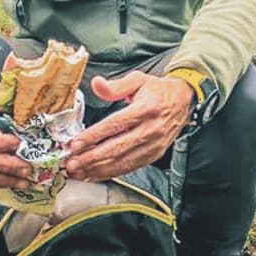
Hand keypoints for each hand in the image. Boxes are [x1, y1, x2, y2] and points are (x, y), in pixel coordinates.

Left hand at [65, 73, 194, 182]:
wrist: (183, 101)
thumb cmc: (158, 91)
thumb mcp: (138, 80)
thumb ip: (116, 85)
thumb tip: (96, 84)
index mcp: (146, 109)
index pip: (115, 125)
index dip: (94, 136)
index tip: (75, 144)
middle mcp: (151, 129)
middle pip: (117, 148)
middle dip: (91, 158)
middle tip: (71, 164)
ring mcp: (153, 145)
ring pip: (122, 162)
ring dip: (97, 169)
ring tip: (78, 172)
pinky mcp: (154, 155)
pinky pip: (129, 167)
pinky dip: (110, 173)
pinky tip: (94, 174)